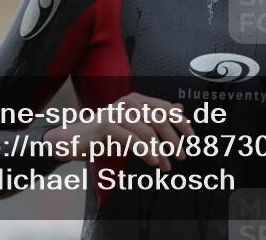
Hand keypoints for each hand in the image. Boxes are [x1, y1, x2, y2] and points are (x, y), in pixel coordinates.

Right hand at [43, 92, 195, 171]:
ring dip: (160, 152)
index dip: (181, 123)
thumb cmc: (103, 133)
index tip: (192, 138)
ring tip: (165, 165)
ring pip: (148, 133)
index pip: (166, 108)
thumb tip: (180, 109)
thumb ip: (154, 116)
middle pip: (160, 121)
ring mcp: (117, 113)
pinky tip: (152, 162)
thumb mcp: (133, 124)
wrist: (73, 139)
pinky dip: (145, 153)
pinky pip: (132, 140)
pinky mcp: (107, 127)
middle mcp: (128, 102)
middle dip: (174, 141)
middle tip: (180, 156)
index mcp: (137, 99)